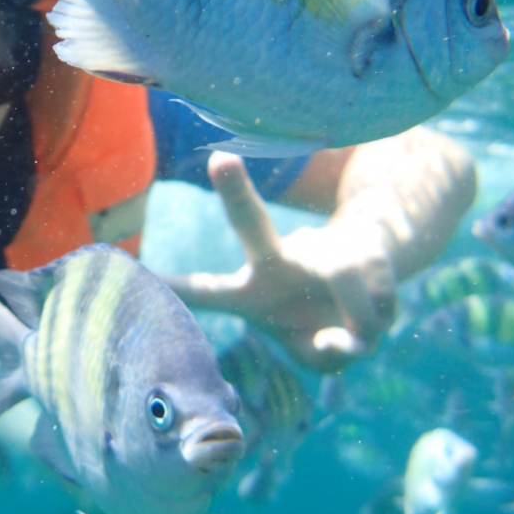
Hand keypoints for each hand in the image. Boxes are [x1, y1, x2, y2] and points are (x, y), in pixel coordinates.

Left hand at [172, 153, 396, 372]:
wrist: (371, 284)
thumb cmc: (321, 323)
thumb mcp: (314, 353)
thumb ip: (324, 356)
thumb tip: (353, 340)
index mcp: (253, 290)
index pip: (208, 290)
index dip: (175, 285)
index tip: (131, 267)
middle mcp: (280, 261)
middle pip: (254, 225)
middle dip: (237, 193)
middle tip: (220, 158)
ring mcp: (323, 252)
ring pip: (346, 280)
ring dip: (358, 322)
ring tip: (355, 335)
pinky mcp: (366, 251)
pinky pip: (379, 300)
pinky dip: (382, 319)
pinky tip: (375, 310)